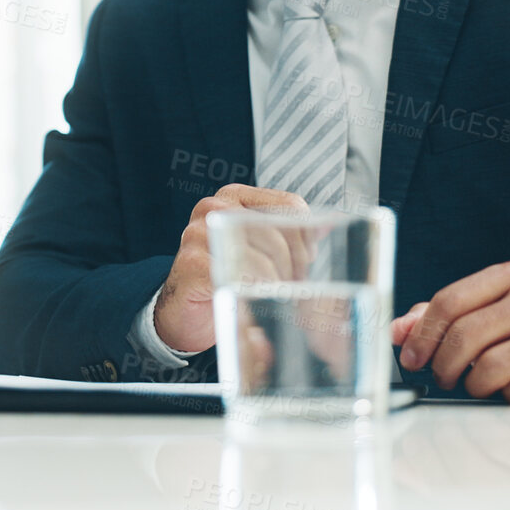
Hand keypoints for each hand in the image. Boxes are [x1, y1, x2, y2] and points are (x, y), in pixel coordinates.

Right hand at [154, 184, 308, 353]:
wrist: (182, 311)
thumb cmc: (225, 276)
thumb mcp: (261, 250)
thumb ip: (290, 236)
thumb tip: (327, 225)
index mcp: (236, 197)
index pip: (289, 205)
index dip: (306, 237)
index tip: (307, 261)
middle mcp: (215, 208)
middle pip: (278, 231)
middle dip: (295, 264)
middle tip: (293, 286)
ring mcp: (200, 234)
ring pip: (262, 255)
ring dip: (277, 282)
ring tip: (274, 296)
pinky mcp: (193, 264)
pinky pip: (240, 277)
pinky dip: (254, 293)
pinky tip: (253, 300)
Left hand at [392, 259, 509, 403]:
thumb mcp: (486, 317)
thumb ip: (439, 320)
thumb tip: (395, 331)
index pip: (450, 300)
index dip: (422, 335)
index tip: (411, 359)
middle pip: (466, 334)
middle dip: (443, 365)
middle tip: (442, 378)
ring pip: (491, 366)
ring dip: (477, 384)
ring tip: (483, 384)